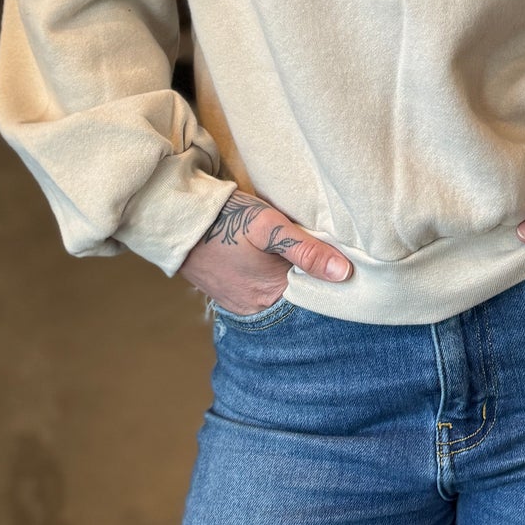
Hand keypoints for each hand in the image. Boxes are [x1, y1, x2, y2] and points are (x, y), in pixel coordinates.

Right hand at [180, 189, 352, 314]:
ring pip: (277, 290)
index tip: (345, 264)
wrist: (179, 217)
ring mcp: (238, 301)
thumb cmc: (226, 220)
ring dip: (288, 274)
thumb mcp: (270, 227)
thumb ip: (306, 250)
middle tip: (324, 252)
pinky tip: (273, 257)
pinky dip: (269, 275)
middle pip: (295, 295)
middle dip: (309, 277)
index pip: (312, 296)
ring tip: (300, 251)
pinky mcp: (227, 291)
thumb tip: (344, 273)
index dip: (329, 280)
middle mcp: (254, 307)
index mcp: (268, 297)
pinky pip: (258, 288)